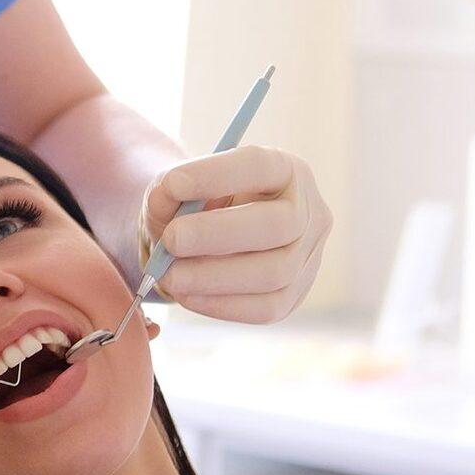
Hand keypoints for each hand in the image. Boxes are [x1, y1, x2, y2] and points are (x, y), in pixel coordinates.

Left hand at [137, 146, 330, 322]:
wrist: (203, 242)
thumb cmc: (194, 206)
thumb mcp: (175, 190)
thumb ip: (167, 189)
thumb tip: (166, 194)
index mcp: (285, 170)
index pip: (260, 166)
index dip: (217, 175)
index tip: (172, 183)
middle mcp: (307, 212)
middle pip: (278, 225)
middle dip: (218, 234)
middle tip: (171, 239)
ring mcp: (306, 258)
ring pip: (274, 273)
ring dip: (214, 276)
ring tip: (170, 274)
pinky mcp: (293, 296)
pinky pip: (266, 308)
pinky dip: (221, 304)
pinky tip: (187, 294)